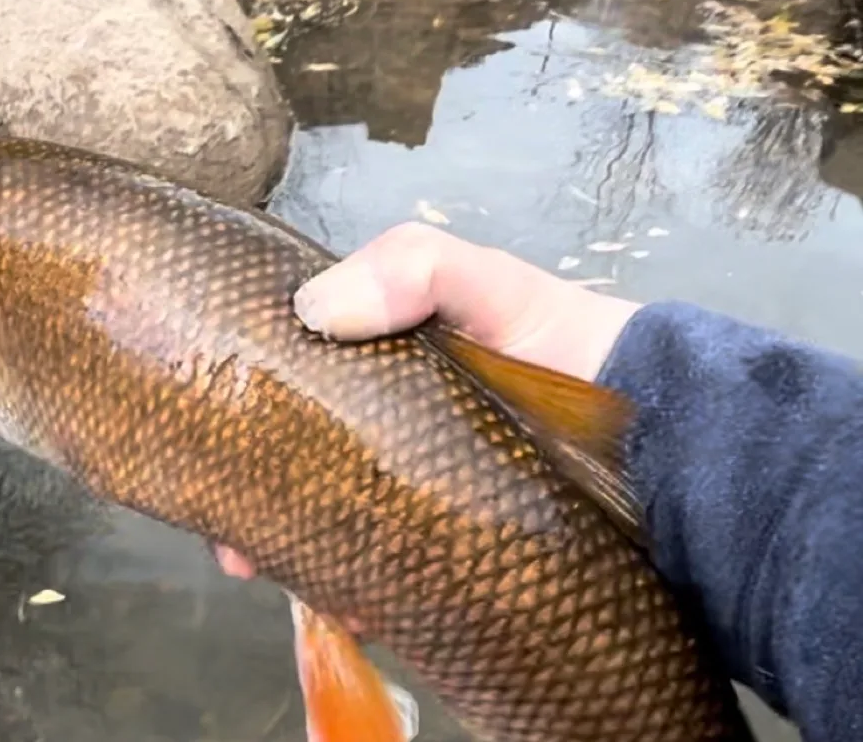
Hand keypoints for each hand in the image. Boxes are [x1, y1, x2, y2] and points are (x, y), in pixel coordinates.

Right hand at [212, 222, 639, 581]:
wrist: (663, 442)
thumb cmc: (563, 344)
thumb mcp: (484, 280)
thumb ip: (412, 268)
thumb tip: (312, 313)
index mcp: (371, 360)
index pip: (283, 374)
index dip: (237, 399)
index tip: (206, 428)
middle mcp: (376, 429)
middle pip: (286, 462)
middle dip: (243, 496)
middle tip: (227, 535)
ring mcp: (405, 495)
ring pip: (317, 526)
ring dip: (281, 552)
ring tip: (266, 570)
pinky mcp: (439, 557)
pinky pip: (373, 579)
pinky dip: (342, 593)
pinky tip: (340, 602)